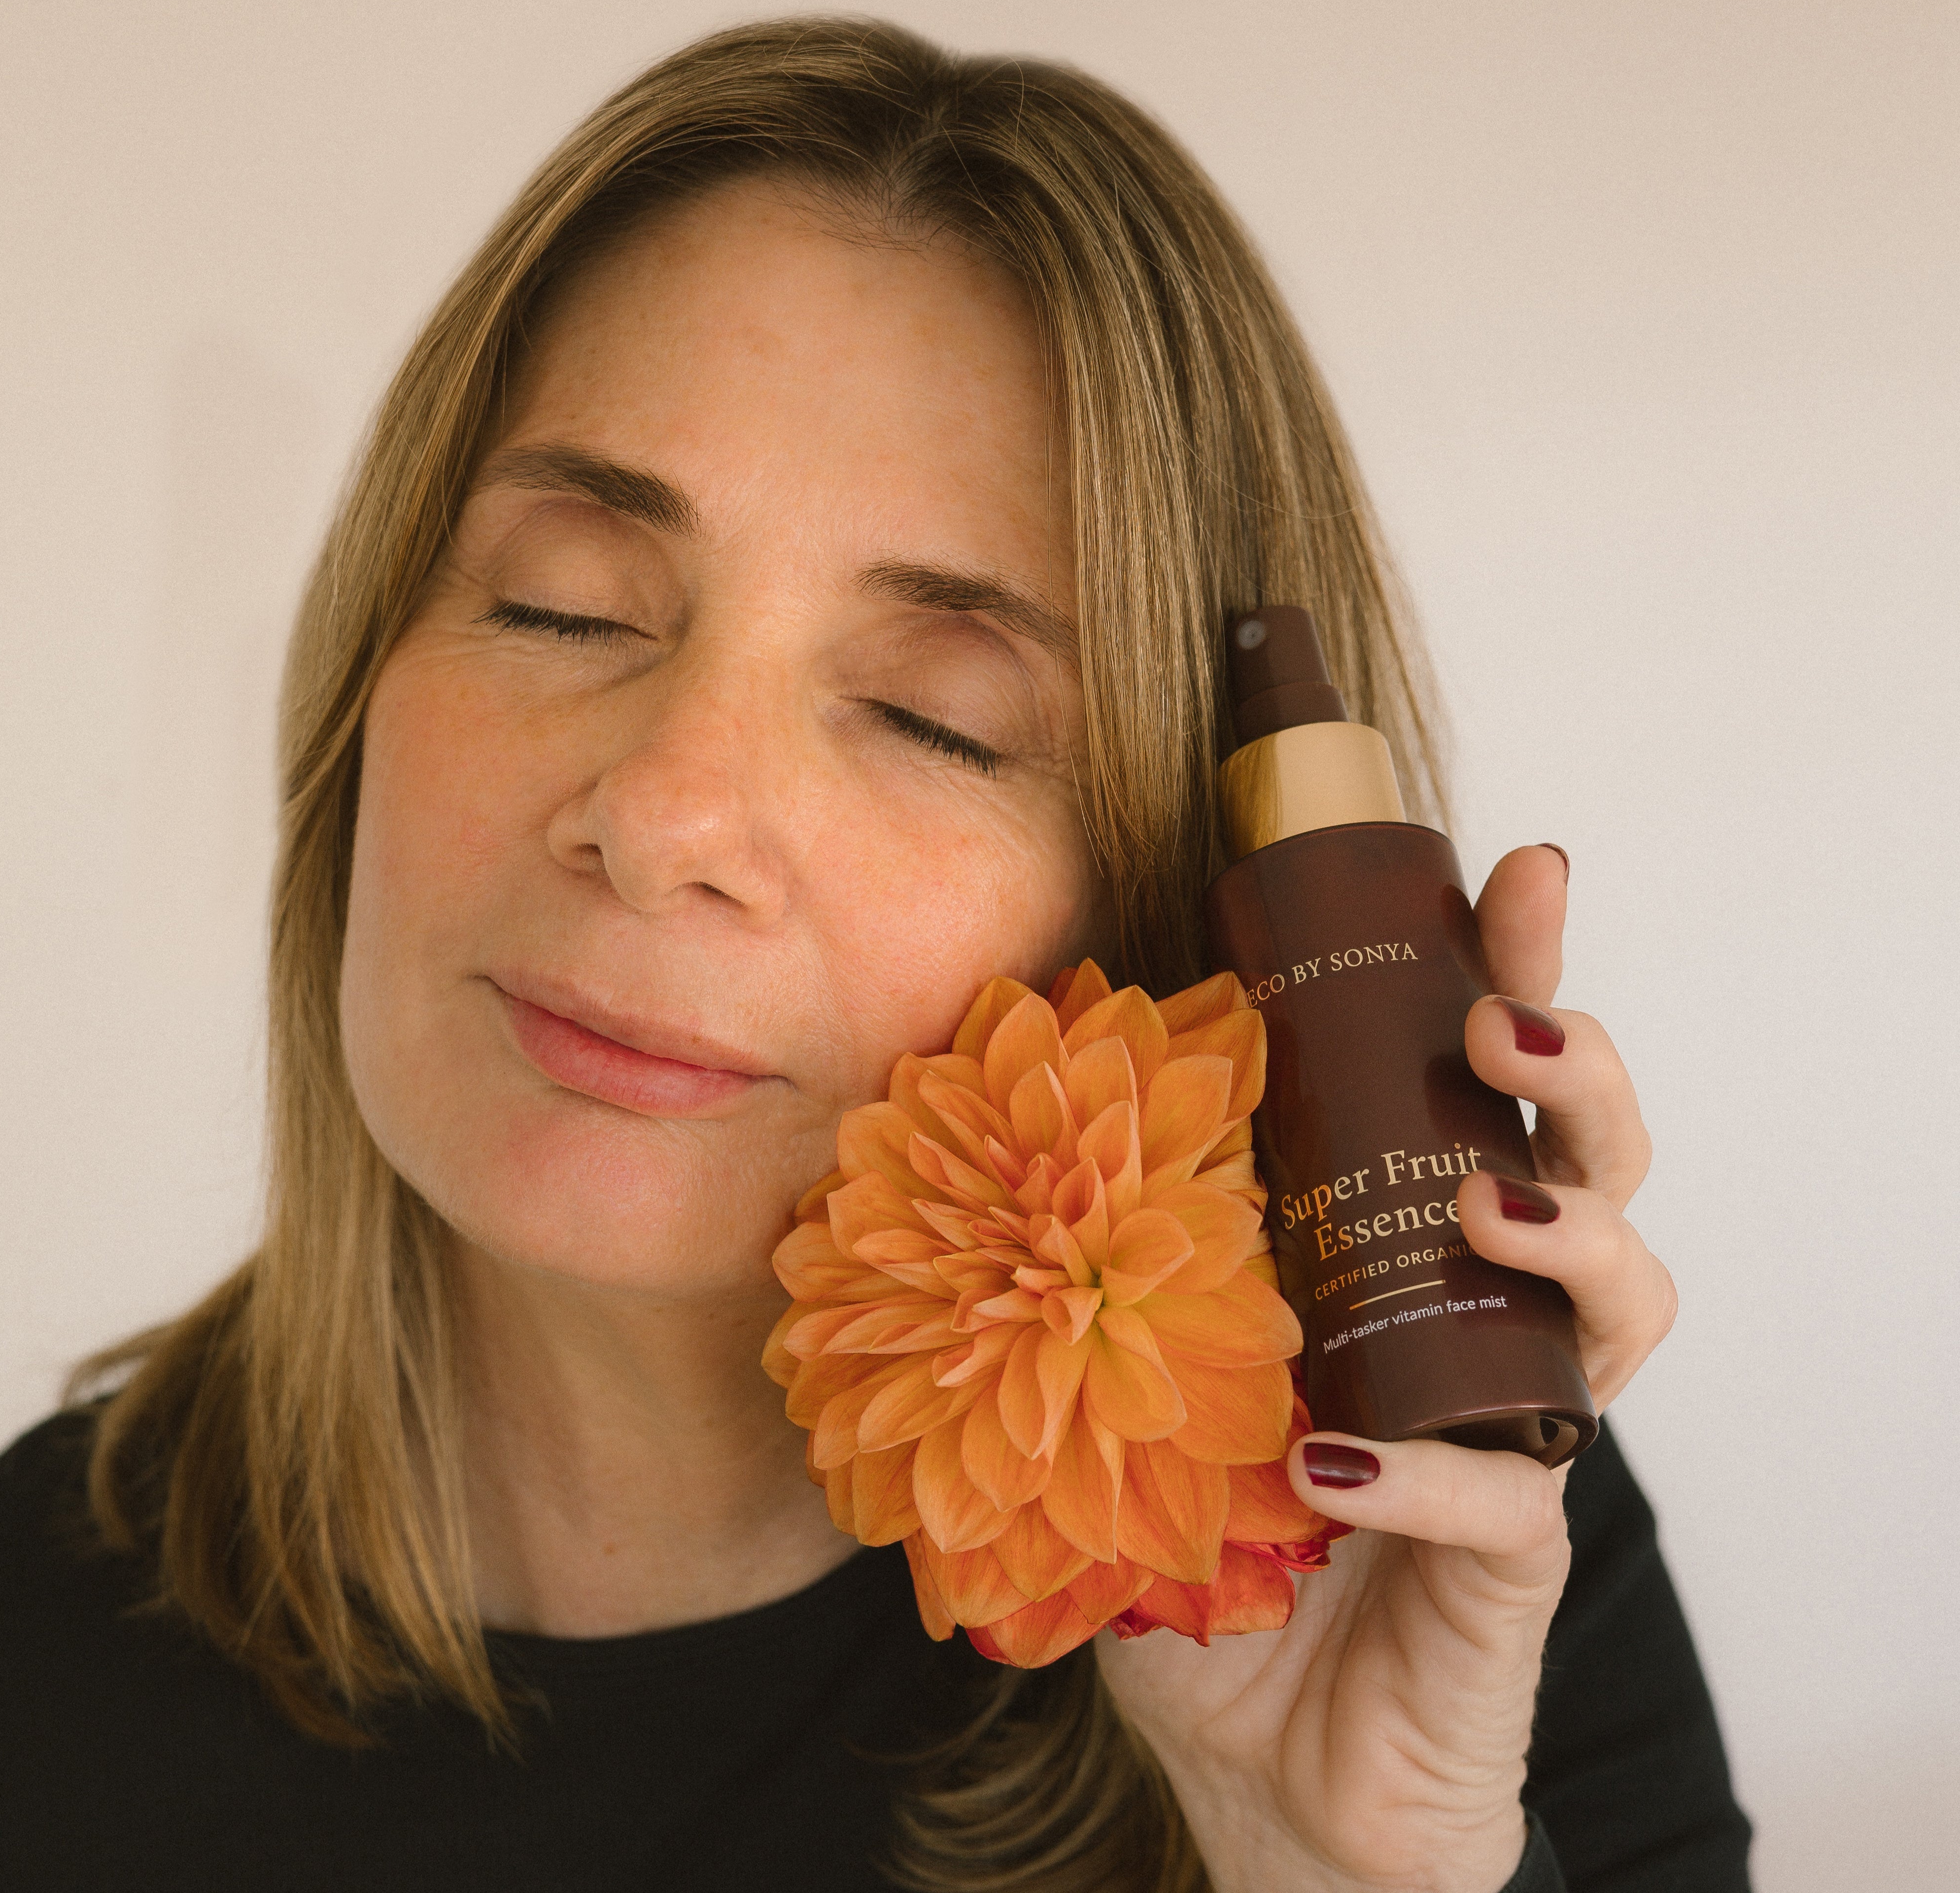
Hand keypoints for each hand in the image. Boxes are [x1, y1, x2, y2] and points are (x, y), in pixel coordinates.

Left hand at [1094, 843, 1675, 1892]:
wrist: (1254, 1755)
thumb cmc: (1199, 1530)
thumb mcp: (1132, 1355)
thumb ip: (1104, 1239)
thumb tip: (1001, 1073)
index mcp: (1401, 1240)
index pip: (1477, 1085)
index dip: (1513, 969)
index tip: (1510, 871)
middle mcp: (1487, 1316)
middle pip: (1594, 1158)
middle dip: (1577, 1066)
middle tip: (1502, 1022)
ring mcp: (1520, 1432)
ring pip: (1625, 1300)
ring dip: (1568, 1231)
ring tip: (1485, 1202)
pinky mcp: (1517, 1561)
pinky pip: (1513, 1502)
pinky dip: (1428, 1476)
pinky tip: (1335, 1461)